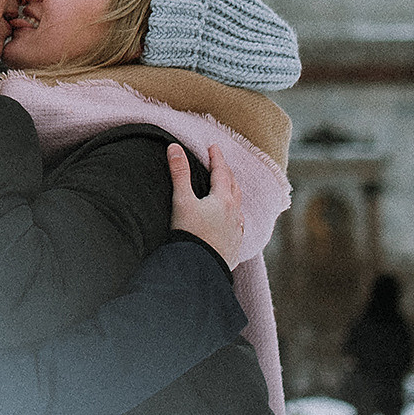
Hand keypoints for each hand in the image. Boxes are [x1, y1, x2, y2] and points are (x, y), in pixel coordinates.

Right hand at [166, 142, 243, 267]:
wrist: (199, 268)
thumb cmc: (189, 234)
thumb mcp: (181, 201)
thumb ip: (179, 173)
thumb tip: (174, 147)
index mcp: (222, 199)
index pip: (221, 172)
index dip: (217, 157)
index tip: (213, 146)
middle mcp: (234, 214)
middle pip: (233, 186)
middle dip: (227, 172)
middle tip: (220, 163)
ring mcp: (237, 231)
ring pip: (238, 206)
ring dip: (233, 193)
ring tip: (229, 187)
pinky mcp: (235, 246)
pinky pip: (239, 226)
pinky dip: (235, 216)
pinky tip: (233, 220)